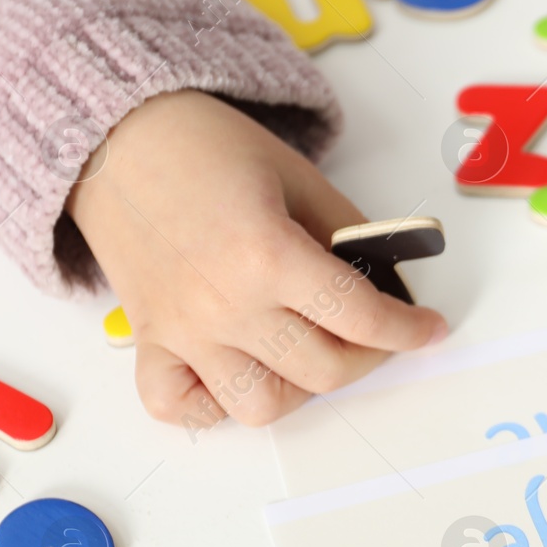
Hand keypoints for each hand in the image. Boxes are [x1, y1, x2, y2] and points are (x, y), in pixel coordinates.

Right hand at [67, 91, 446, 427]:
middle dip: (369, 359)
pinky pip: (180, 408)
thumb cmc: (207, 148)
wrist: (118, 137)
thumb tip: (389, 284)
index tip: (428, 329)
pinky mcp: (148, 340)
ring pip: (260, 407)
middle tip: (376, 337)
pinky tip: (237, 372)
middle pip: (323, 372)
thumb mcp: (300, 179)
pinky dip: (212, 405)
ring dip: (299, 389)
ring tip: (307, 351)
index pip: (362, 318)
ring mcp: (183, 330)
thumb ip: (349, 235)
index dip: (408, 330)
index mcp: (268, 254)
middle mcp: (225, 303)